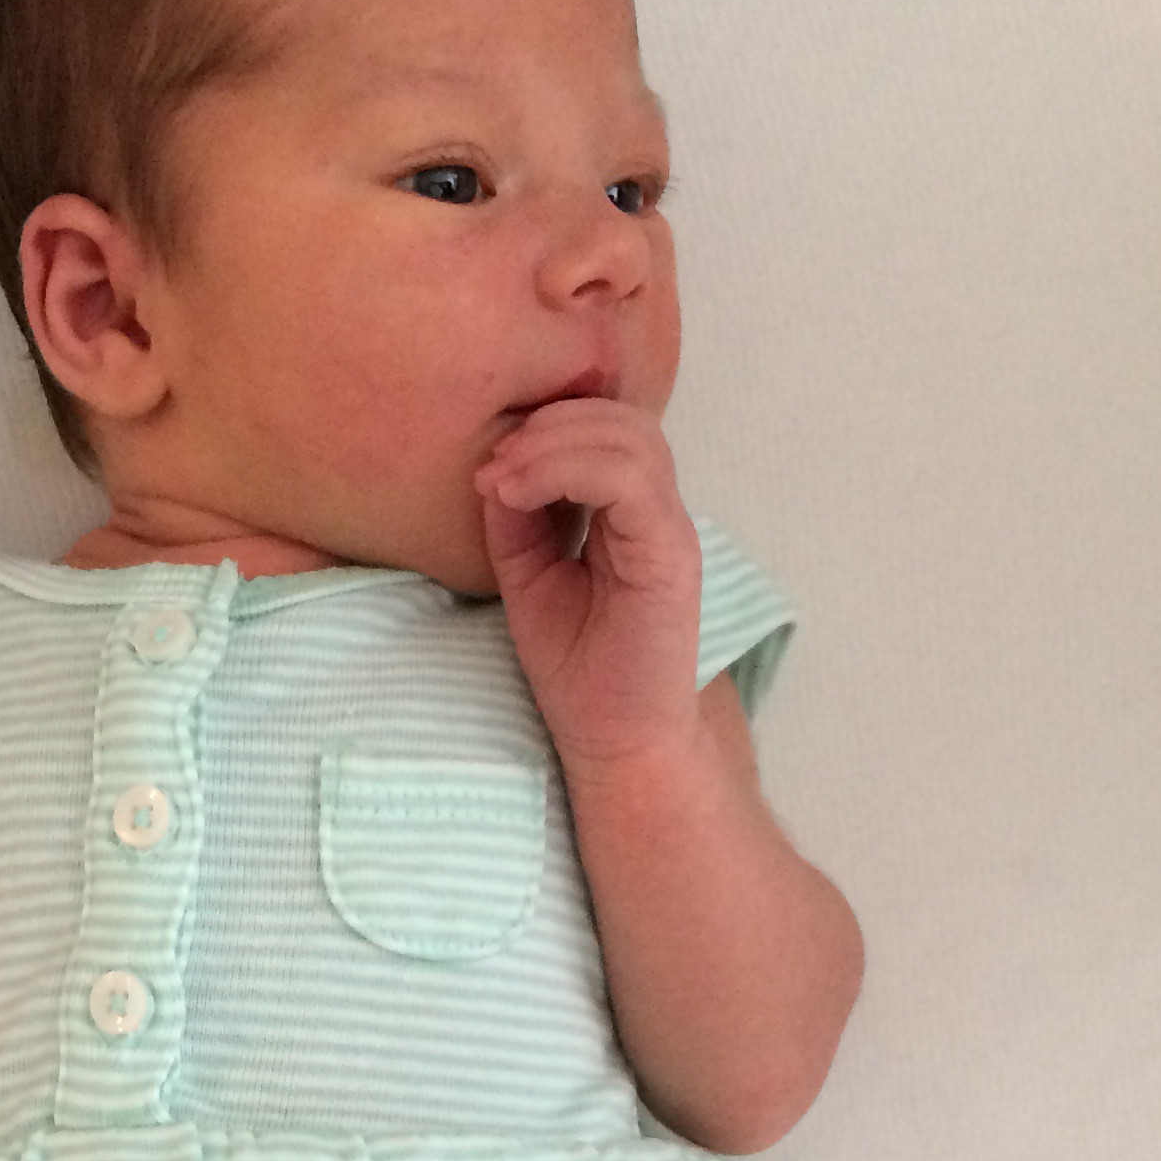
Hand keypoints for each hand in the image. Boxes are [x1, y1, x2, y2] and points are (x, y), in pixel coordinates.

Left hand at [474, 397, 702, 774]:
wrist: (614, 741)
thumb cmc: (578, 671)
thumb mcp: (530, 578)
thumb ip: (518, 521)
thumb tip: (494, 467)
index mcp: (631, 514)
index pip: (607, 429)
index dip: (548, 427)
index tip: (490, 468)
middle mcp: (659, 514)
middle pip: (622, 418)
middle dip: (549, 424)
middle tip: (493, 467)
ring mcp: (671, 531)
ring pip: (631, 437)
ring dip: (553, 443)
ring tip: (502, 480)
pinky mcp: (669, 556)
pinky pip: (631, 480)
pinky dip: (568, 471)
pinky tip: (520, 494)